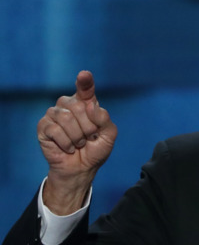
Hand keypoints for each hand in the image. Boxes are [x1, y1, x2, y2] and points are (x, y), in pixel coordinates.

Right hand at [37, 71, 117, 214]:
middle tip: (90, 138)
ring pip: (66, 117)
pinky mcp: (43, 127)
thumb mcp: (109, 135)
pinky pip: (55, 129)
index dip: (85, 82)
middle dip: (88, 126)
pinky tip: (68, 148)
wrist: (82, 168)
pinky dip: (66, 143)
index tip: (84, 75)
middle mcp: (69, 105)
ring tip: (79, 144)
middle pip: (78, 105)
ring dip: (77, 136)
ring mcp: (54, 115)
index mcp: (86, 104)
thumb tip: (91, 105)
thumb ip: (104, 119)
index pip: (85, 89)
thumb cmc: (95, 150)